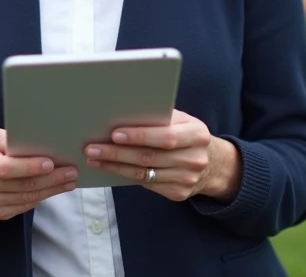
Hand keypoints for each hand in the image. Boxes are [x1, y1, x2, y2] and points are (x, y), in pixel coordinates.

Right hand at [0, 129, 77, 219]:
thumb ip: (11, 139)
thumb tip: (35, 141)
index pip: (5, 167)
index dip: (29, 167)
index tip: (51, 163)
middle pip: (20, 185)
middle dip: (49, 179)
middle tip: (71, 172)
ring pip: (25, 198)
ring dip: (51, 190)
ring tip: (69, 181)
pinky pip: (23, 207)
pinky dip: (41, 199)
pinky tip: (55, 190)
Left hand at [84, 110, 241, 201]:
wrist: (213, 164)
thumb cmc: (188, 134)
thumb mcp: (183, 120)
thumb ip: (160, 116)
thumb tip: (124, 112)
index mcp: (197, 134)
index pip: (165, 136)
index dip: (140, 136)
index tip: (114, 133)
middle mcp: (194, 159)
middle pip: (149, 157)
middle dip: (117, 153)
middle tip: (92, 148)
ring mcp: (187, 179)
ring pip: (143, 174)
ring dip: (115, 166)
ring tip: (93, 158)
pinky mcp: (178, 193)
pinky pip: (146, 184)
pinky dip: (124, 176)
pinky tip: (108, 168)